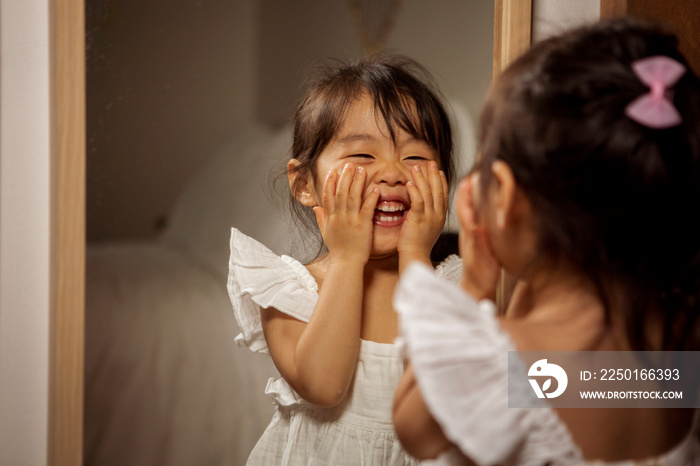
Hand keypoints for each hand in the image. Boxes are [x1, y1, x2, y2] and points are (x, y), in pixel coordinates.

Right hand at [313, 163, 379, 264]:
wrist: (346, 263)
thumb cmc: (338, 250)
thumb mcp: (325, 233)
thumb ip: (321, 219)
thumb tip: (316, 207)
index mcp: (331, 218)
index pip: (328, 196)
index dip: (330, 183)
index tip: (333, 171)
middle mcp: (340, 217)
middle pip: (341, 192)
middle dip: (345, 177)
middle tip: (349, 164)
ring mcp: (351, 220)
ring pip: (353, 197)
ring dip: (358, 182)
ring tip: (362, 170)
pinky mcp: (363, 225)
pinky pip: (367, 208)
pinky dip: (371, 198)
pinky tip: (375, 188)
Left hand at [398, 161, 448, 265]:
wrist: (416, 256)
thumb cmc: (418, 245)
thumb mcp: (427, 228)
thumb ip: (427, 215)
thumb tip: (423, 206)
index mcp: (441, 217)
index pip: (444, 194)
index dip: (442, 181)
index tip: (439, 171)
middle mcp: (438, 215)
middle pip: (438, 190)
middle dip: (434, 174)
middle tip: (430, 162)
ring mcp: (430, 217)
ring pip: (428, 193)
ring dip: (422, 178)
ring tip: (416, 167)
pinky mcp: (419, 219)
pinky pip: (418, 201)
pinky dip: (414, 190)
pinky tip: (410, 182)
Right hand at [457, 175, 499, 299]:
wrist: (478, 287)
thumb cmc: (481, 265)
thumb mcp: (481, 243)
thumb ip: (480, 229)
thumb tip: (483, 215)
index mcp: (470, 231)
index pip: (466, 208)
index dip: (466, 193)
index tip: (469, 177)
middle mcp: (469, 235)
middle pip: (464, 212)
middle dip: (465, 196)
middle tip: (467, 179)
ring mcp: (472, 245)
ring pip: (468, 223)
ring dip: (467, 209)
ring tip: (469, 194)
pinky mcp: (478, 257)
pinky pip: (476, 243)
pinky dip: (476, 233)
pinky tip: (477, 225)